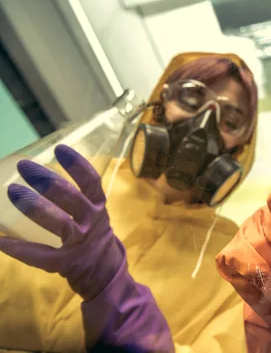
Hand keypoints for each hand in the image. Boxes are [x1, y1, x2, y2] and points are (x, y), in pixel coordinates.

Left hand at [0, 144, 121, 300]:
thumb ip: (77, 200)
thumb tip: (41, 178)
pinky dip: (18, 247)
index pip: (92, 182)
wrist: (106, 274)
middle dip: (47, 181)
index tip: (59, 149)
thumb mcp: (94, 215)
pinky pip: (40, 254)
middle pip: (72, 198)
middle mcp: (93, 222)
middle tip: (24, 166)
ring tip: (12, 192)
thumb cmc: (95, 238)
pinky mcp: (67, 263)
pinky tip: (0, 240)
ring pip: (59, 223)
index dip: (77, 165)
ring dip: (34, 206)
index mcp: (99, 208)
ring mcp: (81, 243)